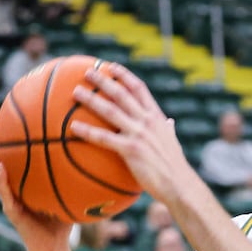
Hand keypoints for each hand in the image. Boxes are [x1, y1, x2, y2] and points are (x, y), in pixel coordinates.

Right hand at [0, 120, 73, 250]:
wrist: (55, 250)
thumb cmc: (65, 220)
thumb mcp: (73, 194)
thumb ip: (80, 177)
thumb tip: (101, 156)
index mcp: (26, 182)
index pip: (18, 155)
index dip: (13, 138)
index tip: (14, 116)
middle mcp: (14, 188)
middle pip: (2, 159)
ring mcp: (10, 200)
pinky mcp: (12, 213)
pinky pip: (5, 195)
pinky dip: (2, 181)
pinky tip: (2, 169)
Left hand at [69, 64, 199, 204]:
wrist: (178, 183)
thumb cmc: (174, 165)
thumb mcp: (173, 141)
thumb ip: (168, 129)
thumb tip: (170, 122)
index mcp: (157, 117)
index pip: (140, 89)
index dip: (125, 76)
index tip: (112, 67)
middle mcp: (147, 121)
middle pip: (122, 94)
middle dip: (104, 81)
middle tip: (87, 72)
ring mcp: (139, 134)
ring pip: (110, 111)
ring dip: (91, 100)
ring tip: (76, 92)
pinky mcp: (131, 149)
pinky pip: (104, 138)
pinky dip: (87, 131)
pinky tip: (72, 127)